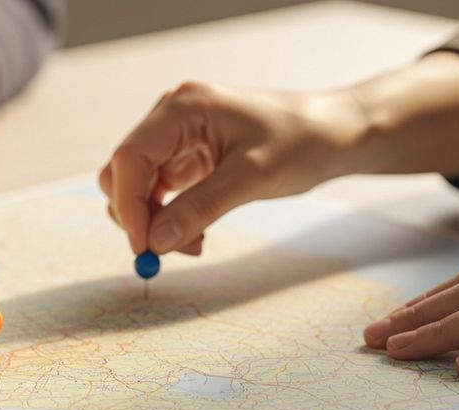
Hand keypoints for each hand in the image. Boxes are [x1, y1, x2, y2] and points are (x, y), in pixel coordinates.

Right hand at [99, 81, 364, 254]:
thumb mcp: (253, 177)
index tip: (144, 247)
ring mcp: (177, 136)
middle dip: (138, 215)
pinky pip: (158, 191)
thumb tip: (156, 242)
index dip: (128, 205)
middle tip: (167, 251)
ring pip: (136, 185)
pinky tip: (195, 233)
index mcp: (183, 108)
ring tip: (192, 244)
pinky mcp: (187, 156)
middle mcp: (172, 117)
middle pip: (123, 172)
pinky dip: (168, 217)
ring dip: (153, 221)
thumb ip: (200, 208)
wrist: (335, 134)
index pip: (130, 158)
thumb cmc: (302, 142)